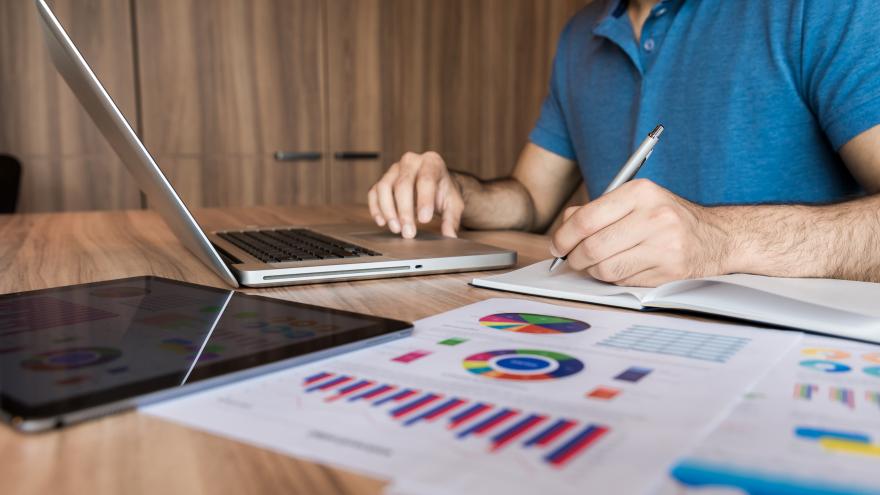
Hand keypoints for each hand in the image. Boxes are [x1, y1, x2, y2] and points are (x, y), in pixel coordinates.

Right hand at [368, 152, 463, 237]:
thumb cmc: (443, 191)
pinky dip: (376, 208)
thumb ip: (451, 219)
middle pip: (403, 184)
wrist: (435, 183)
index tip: (424, 220)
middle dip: (404, 211)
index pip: (426, 179)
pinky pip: (374, 192)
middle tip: (409, 232)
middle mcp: (411, 161)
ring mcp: (394, 169)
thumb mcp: (453, 203)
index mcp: (432, 162)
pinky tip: (382, 222)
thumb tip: (450, 236)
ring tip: (396, 229)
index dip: (424, 200)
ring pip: (384, 187)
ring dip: (388, 210)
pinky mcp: (383, 179)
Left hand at [550, 179, 731, 286]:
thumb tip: (563, 231)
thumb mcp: (636, 200)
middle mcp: (654, 216)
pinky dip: (614, 279)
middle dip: (574, 258)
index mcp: (640, 192)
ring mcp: (664, 245)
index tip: (557, 245)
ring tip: (596, 264)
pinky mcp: (669, 270)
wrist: (717, 237)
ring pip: (606, 269)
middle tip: (571, 260)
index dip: (563, 236)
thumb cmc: (667, 217)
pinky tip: (621, 268)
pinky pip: (624, 281)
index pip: (586, 219)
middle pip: (593, 247)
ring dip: (593, 271)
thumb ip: (597, 210)